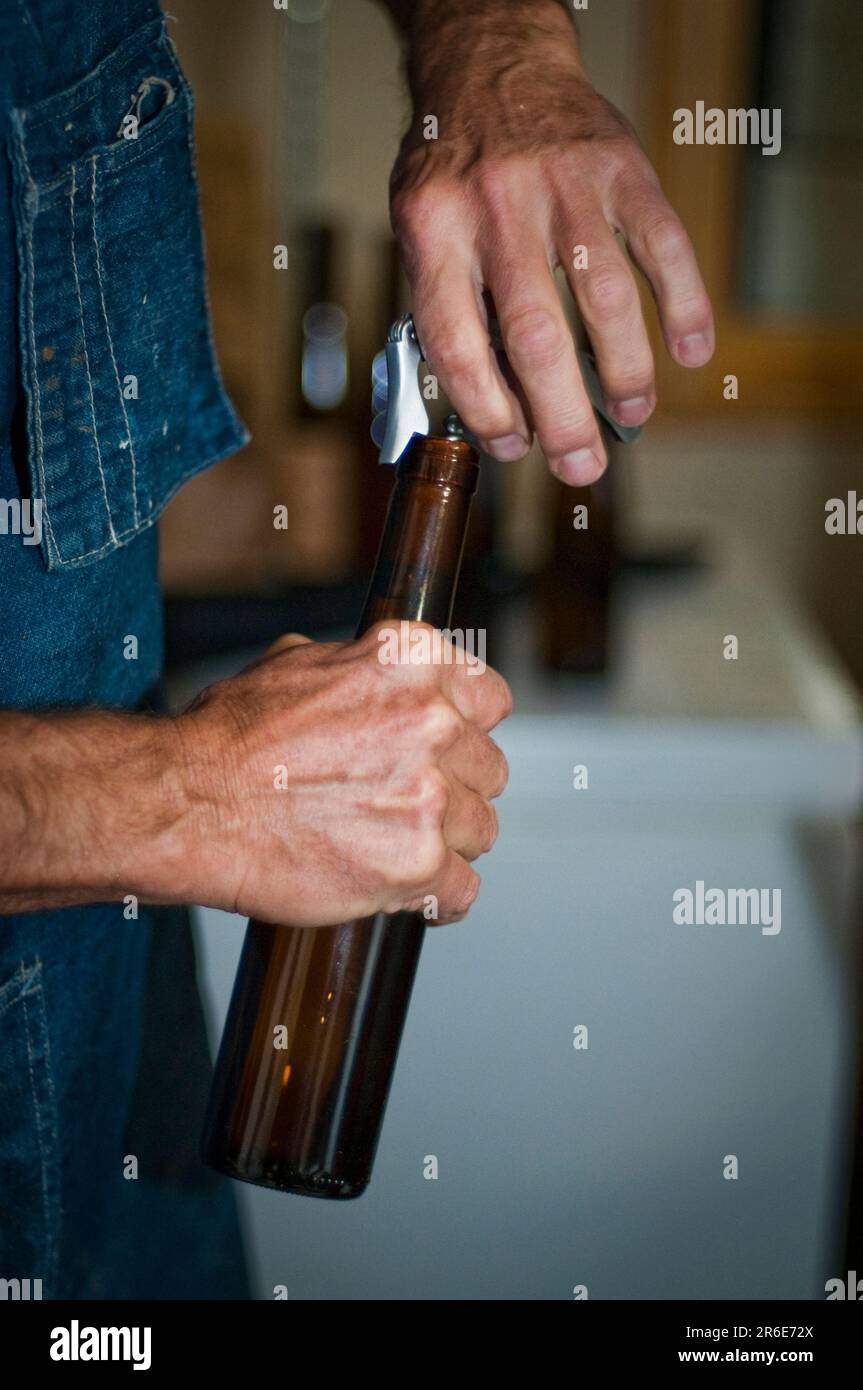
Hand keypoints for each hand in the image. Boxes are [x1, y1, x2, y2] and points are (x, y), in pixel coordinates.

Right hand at [168, 624, 510, 925]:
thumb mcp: (298, 663)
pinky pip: (463, 891)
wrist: (189, 804)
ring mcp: (429, 796)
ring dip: (445, 842)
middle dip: (456, 788)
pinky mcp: (418, 865)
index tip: (453, 749)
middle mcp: (431, 723)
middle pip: (489, 769)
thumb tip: (386, 682)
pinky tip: (414, 893)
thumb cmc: (229, 738)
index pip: (491, 698)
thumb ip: (362, 669)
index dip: (468, 729)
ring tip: (394, 846)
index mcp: (412, 663)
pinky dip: (440, 899)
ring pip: (480, 830)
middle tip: (409, 803)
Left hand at [388, 0, 713, 483]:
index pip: (454, 340)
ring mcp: (564, 185)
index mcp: (434, 230)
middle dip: (562, 415)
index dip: (484, 407)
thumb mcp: (421, 232)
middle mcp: (497, 207)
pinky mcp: (622, 168)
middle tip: (582, 466)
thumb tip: (494, 409)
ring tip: (630, 416)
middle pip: (535, 334)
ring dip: (624, 371)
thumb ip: (449, 310)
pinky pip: (663, 245)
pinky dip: (684, 305)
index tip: (512, 444)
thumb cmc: (455, 171)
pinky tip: (689, 353)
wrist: (492, 66)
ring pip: (605, 297)